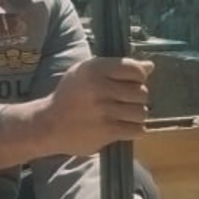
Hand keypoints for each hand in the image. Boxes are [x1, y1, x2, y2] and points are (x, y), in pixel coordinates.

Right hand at [38, 56, 152, 155]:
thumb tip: (150, 67)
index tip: (131, 84)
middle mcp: (100, 87)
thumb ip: (118, 68)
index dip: (139, 78)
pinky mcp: (106, 131)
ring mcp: (104, 110)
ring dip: (136, 116)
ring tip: (123, 116)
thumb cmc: (71, 96)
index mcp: (95, 69)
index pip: (135, 69)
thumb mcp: (87, 74)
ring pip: (141, 113)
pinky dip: (134, 131)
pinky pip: (136, 130)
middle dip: (137, 99)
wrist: (48, 124)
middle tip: (124, 103)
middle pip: (141, 93)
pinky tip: (124, 128)